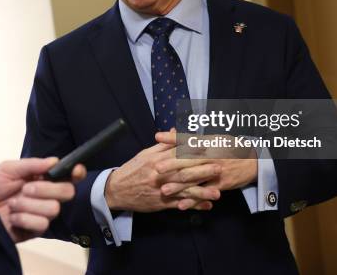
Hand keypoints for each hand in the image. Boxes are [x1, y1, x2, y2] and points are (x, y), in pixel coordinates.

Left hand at [0, 158, 85, 242]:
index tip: (75, 170)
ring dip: (30, 205)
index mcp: (43, 179)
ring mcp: (41, 215)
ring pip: (54, 209)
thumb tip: (54, 161)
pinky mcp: (33, 231)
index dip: (76, 173)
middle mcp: (46, 197)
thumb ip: (32, 165)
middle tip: (26, 188)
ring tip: (13, 204)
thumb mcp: (8, 169)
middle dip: (47, 189)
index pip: (68, 177)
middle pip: (67, 192)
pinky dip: (24, 218)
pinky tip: (12, 217)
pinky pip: (41, 224)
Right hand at [105, 140, 220, 212]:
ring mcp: (161, 190)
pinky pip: (180, 205)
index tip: (209, 148)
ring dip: (202, 192)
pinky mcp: (161, 203)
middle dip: (202, 170)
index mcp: (156, 160)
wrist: (117, 190)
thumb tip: (175, 130)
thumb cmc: (133, 170)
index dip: (194, 151)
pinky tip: (207, 206)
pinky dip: (194, 206)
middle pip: (183, 172)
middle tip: (219, 168)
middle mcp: (160, 175)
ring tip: (217, 192)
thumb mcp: (145, 153)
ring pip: (184, 191)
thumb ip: (163, 143)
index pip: (177, 153)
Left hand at [155, 131, 257, 209]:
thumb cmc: (229, 148)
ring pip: (194, 179)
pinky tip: (181, 205)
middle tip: (156, 168)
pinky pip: (204, 193)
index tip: (157, 137)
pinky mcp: (220, 184)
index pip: (187, 139)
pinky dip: (193, 200)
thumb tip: (173, 132)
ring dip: (178, 186)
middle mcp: (211, 156)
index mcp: (208, 144)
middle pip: (189, 160)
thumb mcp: (213, 139)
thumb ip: (193, 138)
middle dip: (171, 165)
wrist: (253, 160)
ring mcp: (216, 171)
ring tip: (164, 190)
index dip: (172, 138)